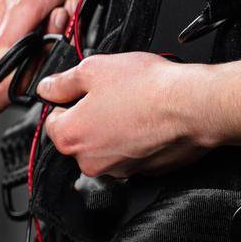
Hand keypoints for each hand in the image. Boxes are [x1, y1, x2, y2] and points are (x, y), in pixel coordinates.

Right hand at [0, 0, 86, 115]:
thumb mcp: (22, 7)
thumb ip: (2, 43)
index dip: (5, 88)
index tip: (26, 67)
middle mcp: (11, 49)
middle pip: (23, 82)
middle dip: (39, 56)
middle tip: (47, 26)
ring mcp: (36, 49)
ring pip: (47, 69)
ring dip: (57, 38)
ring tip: (59, 12)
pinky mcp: (57, 46)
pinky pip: (66, 56)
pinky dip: (70, 33)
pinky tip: (69, 12)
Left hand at [37, 53, 212, 178]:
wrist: (192, 106)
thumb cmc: (148, 88)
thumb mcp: (95, 68)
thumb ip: (64, 81)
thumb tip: (49, 87)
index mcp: (71, 137)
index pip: (53, 121)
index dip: (67, 101)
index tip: (82, 91)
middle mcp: (90, 161)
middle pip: (80, 137)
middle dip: (92, 117)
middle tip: (113, 93)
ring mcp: (118, 171)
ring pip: (106, 146)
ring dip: (114, 129)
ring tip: (134, 104)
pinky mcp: (144, 172)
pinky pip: (131, 155)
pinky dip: (136, 140)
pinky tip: (148, 119)